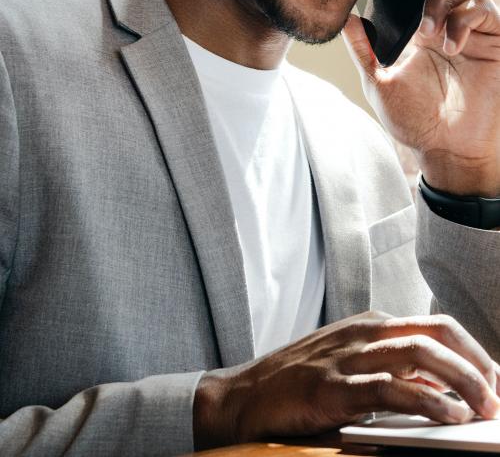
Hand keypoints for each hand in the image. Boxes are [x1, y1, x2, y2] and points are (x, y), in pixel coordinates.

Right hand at [193, 311, 499, 448]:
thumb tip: (444, 389)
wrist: (244, 396)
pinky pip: (388, 388)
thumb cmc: (299, 382)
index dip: (474, 352)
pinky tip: (448, 416)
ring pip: (417, 354)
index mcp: (370, 324)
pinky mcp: (331, 387)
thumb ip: (395, 371)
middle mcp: (363, 333)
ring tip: (484, 408)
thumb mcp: (352, 365)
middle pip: (435, 334)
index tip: (497, 380)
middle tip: (498, 396)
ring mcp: (346, 357)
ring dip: (461, 381)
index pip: (436, 327)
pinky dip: (424, 401)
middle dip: (476, 363)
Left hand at [342, 0, 499, 195]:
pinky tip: (452, 45)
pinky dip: (465, 18)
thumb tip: (345, 18)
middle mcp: (447, 17)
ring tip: (429, 34)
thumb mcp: (379, 82)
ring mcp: (472, 26)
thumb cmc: (414, 119)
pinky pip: (484, 7)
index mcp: (418, 22)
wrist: (447, 148)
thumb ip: (363, 50)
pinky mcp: (494, 39)